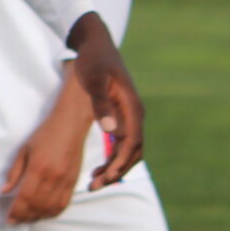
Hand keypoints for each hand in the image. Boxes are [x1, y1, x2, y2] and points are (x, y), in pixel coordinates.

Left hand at [2, 87, 90, 223]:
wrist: (71, 124)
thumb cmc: (45, 134)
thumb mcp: (24, 149)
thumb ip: (14, 172)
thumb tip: (4, 190)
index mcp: (38, 168)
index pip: (25, 197)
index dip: (16, 211)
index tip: (9, 218)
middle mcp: (53, 177)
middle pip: (37, 206)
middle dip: (24, 217)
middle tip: (15, 221)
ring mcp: (65, 180)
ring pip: (50, 208)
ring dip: (38, 217)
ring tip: (28, 219)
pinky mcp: (74, 181)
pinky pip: (64, 203)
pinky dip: (53, 212)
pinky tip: (45, 214)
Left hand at [66, 13, 144, 187]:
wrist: (96, 44)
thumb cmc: (93, 61)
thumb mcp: (93, 80)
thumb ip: (101, 104)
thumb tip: (110, 130)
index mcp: (131, 106)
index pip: (132, 142)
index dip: (119, 163)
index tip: (104, 178)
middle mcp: (136, 113)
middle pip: (134, 151)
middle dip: (117, 171)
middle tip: (95, 186)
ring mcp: (131, 115)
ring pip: (130, 150)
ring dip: (116, 168)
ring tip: (95, 182)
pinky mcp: (123, 116)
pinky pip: (124, 144)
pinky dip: (114, 159)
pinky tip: (98, 168)